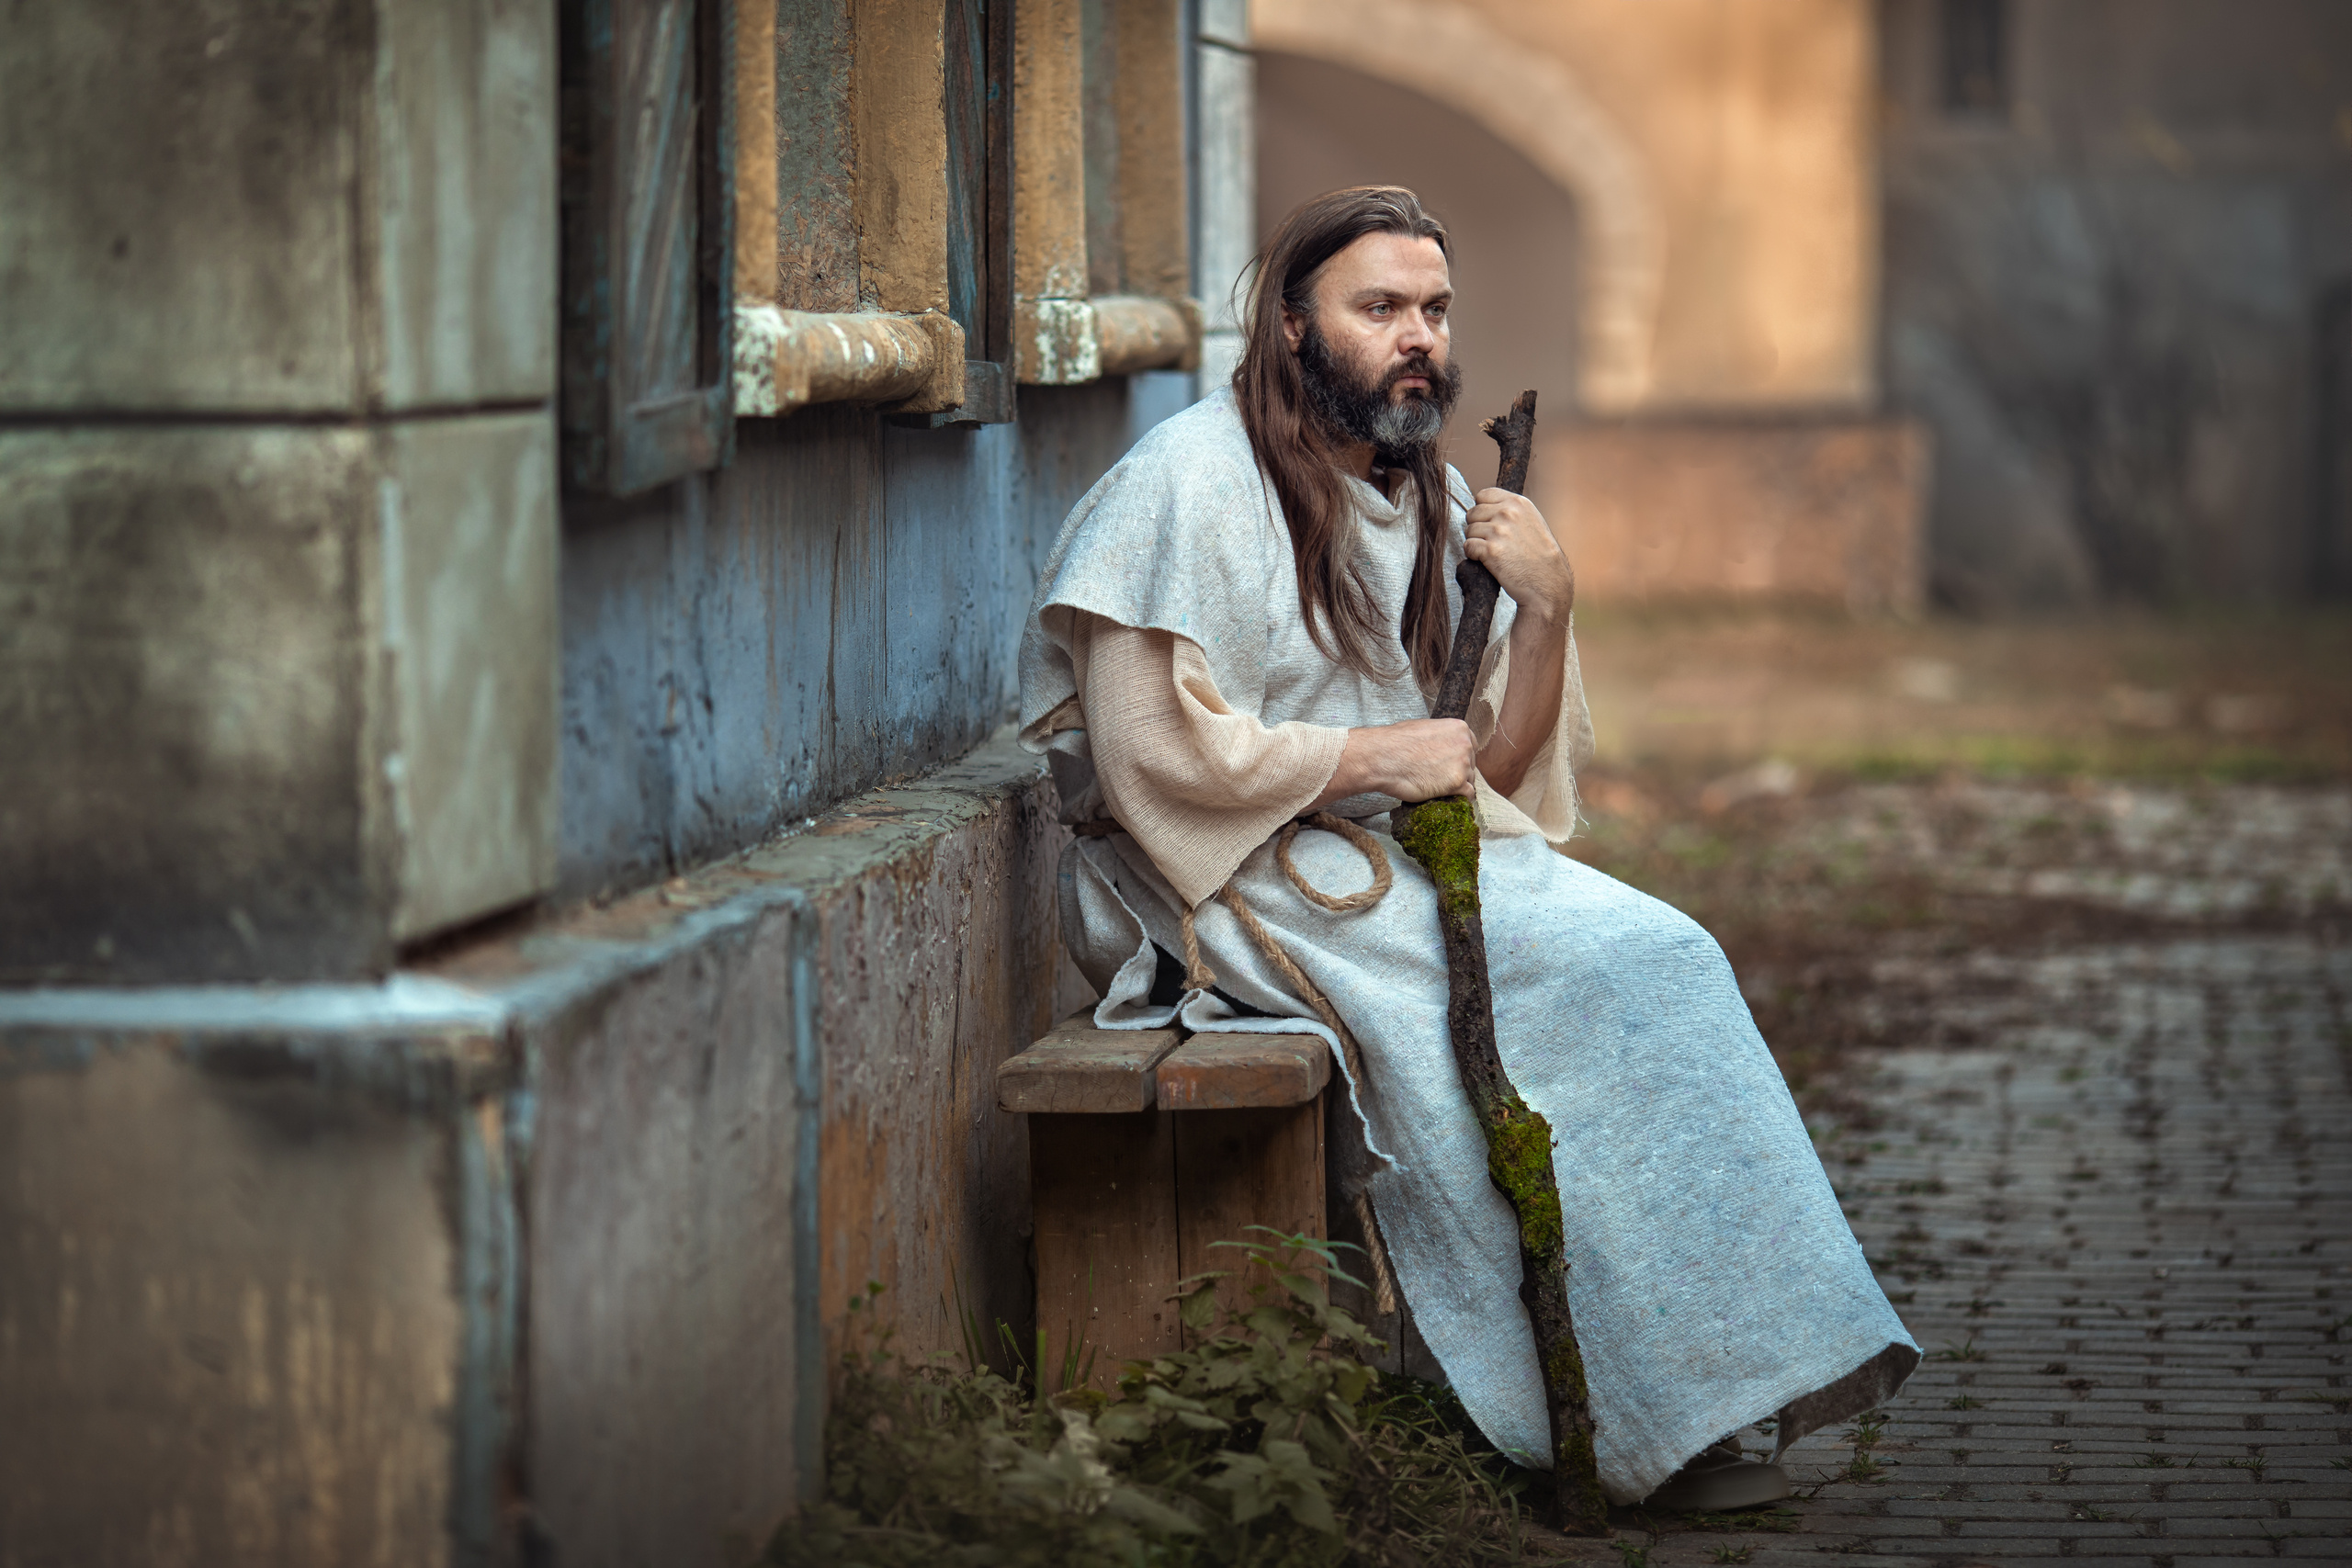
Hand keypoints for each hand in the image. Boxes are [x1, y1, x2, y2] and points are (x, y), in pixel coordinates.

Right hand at [1312, 718, 1476, 808]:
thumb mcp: (1423, 728)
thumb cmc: (1394, 742)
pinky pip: (1467, 796)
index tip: (1446, 765)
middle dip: (1457, 773)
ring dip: (1455, 787)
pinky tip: (1440, 796)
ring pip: (1469, 781)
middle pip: (1471, 765)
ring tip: (1434, 787)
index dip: (1458, 759)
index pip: (1471, 747)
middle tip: (1437, 778)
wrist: (1381, 757)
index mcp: (1459, 727)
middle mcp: (1465, 744)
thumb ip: (1441, 737)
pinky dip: (1456, 799)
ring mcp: (1463, 764)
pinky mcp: (1457, 783)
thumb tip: (1443, 746)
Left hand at [1464, 488, 1574, 625]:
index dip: (1483, 510)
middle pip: (1472, 513)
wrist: (1547, 583)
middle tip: (1494, 542)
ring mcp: (1498, 530)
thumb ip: (1510, 510)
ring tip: (1495, 553)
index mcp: (1518, 502)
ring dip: (1476, 543)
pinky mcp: (1490, 550)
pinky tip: (1489, 561)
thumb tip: (1482, 505)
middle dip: (1478, 527)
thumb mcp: (1531, 521)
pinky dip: (1474, 555)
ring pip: (1468, 531)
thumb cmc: (1539, 555)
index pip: (1483, 495)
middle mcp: (1508, 512)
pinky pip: (1468, 547)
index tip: (1491, 524)